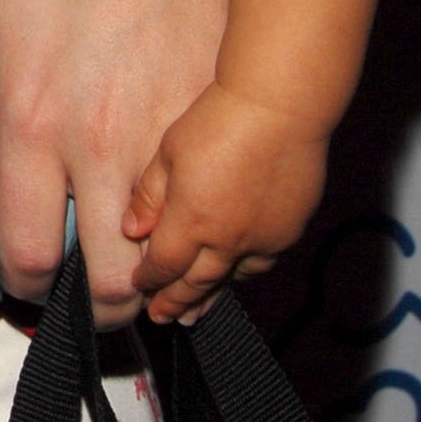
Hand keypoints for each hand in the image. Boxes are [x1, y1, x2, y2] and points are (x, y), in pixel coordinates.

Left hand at [0, 0, 227, 322]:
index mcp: (33, 118)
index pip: (28, 251)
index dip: (25, 286)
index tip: (27, 280)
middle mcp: (102, 143)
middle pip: (113, 282)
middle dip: (103, 307)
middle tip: (94, 295)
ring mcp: (170, 138)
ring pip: (173, 258)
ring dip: (157, 274)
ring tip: (143, 265)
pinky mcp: (224, 118)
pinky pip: (221, 209)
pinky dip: (206, 229)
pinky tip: (191, 219)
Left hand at [124, 78, 329, 324]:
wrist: (280, 104)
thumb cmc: (221, 117)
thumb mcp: (169, 151)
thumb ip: (150, 195)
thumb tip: (131, 229)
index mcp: (191, 220)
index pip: (163, 266)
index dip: (149, 280)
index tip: (139, 286)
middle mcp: (227, 238)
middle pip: (196, 284)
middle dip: (176, 302)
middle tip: (164, 317)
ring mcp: (262, 237)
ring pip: (231, 279)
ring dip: (210, 294)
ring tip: (197, 309)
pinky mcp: (289, 228)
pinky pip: (262, 261)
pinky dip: (243, 271)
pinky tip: (235, 271)